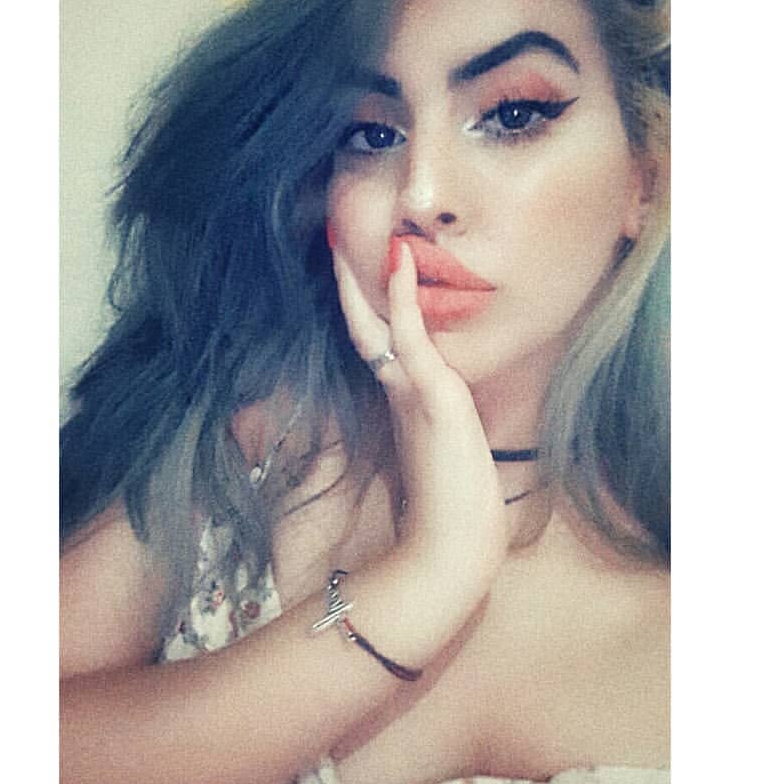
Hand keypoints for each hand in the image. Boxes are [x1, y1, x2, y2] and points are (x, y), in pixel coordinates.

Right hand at [331, 241, 508, 583]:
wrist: (452, 548)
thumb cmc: (450, 510)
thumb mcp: (440, 454)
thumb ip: (427, 428)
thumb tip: (428, 410)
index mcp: (400, 402)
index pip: (375, 344)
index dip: (361, 308)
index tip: (351, 273)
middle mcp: (398, 392)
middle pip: (364, 327)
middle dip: (348, 286)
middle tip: (331, 240)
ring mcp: (410, 392)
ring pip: (377, 325)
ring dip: (362, 280)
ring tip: (345, 235)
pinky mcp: (431, 395)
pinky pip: (412, 336)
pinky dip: (403, 297)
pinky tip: (399, 260)